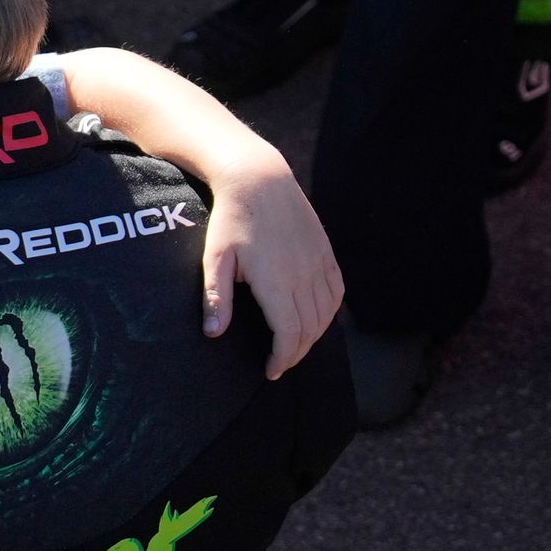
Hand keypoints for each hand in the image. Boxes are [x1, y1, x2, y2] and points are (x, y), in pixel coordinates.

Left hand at [198, 154, 344, 377]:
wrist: (258, 179)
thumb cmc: (231, 219)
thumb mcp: (215, 258)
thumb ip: (216, 298)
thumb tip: (213, 334)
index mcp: (276, 281)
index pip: (288, 334)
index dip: (282, 359)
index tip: (271, 371)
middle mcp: (303, 274)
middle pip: (309, 329)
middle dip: (296, 354)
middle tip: (280, 364)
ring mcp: (318, 262)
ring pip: (325, 314)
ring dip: (313, 336)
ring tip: (294, 346)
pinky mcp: (326, 251)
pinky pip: (336, 291)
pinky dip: (329, 312)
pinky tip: (315, 319)